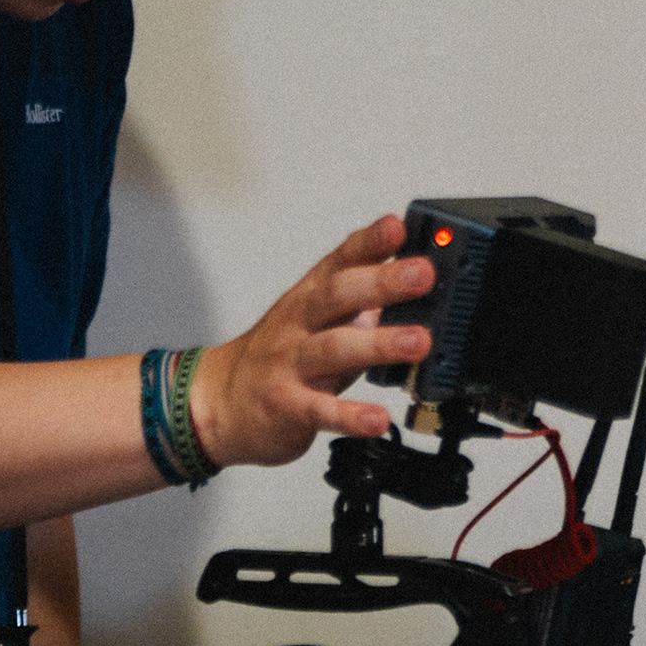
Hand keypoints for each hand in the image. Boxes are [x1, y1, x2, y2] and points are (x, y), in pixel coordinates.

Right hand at [190, 217, 433, 470]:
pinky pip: (321, 411)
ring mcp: (290, 364)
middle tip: (422, 273)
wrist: (222, 402)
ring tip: (419, 341)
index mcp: (311, 297)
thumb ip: (364, 295)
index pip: (341, 260)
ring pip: (334, 348)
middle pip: (338, 294)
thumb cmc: (282, 356)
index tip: (397, 225)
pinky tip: (379, 419)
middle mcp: (299, 323)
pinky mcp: (287, 406)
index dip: (369, 240)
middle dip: (382, 281)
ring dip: (379, 343)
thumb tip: (415, 272)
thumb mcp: (319, 317)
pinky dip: (351, 416)